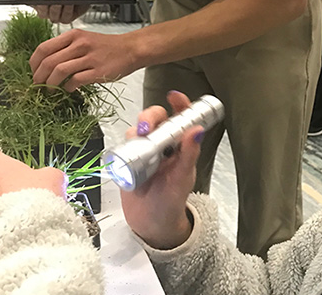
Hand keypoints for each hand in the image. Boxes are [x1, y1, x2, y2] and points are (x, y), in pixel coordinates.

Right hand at [5, 0, 89, 23]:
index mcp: (35, 1)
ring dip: (59, 5)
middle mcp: (44, 10)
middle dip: (47, 2)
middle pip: (40, 12)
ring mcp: (55, 16)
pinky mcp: (67, 19)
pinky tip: (70, 2)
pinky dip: (67, 9)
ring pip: (53, 16)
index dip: (18, 1)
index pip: (24, 3)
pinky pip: (64, 17)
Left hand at [30, 28, 140, 90]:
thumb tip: (46, 64)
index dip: (34, 62)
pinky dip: (68, 87)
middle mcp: (80, 45)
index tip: (33, 71)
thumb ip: (66, 48)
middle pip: (49, 61)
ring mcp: (89, 58)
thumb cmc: (107, 46)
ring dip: (50, 83)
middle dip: (39, 76)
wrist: (131, 49)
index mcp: (73, 35)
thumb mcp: (84, 39)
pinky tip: (68, 89)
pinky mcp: (98, 71)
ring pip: (60, 71)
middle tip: (38, 85)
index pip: (44, 48)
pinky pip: (76, 80)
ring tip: (50, 90)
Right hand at [120, 91, 202, 248]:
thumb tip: (197, 130)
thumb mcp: (182, 177)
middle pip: (155, 118)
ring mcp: (144, 150)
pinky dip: (124, 144)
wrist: (150, 224)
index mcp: (180, 144)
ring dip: (136, 131)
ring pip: (137, 129)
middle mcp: (163, 143)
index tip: (173, 96)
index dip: (179, 103)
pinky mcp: (128, 159)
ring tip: (137, 143)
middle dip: (149, 117)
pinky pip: (124, 144)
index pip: (181, 117)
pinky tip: (125, 154)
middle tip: (145, 129)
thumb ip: (189, 154)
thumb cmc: (172, 200)